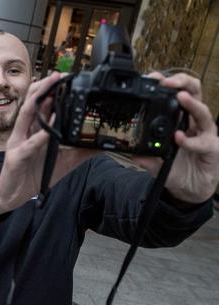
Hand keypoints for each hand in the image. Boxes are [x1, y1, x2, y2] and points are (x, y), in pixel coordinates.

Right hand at [0, 73, 98, 217]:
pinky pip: (30, 144)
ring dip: (39, 100)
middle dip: (44, 87)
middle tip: (60, 74)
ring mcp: (18, 143)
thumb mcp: (62, 161)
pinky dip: (41, 134)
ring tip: (52, 87)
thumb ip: (79, 150)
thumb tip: (102, 143)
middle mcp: (24, 132)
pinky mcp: (15, 158)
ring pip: (26, 116)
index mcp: (34, 130)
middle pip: (31, 103)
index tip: (67, 77)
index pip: (41, 104)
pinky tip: (51, 126)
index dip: (51, 89)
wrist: (12, 196)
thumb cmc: (33, 175)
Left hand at [133, 72, 218, 203]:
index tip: (153, 77)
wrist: (190, 189)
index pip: (178, 94)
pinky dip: (190, 139)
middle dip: (183, 83)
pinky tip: (179, 137)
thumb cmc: (176, 169)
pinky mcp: (213, 148)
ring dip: (192, 104)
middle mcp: (195, 123)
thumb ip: (145, 155)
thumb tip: (132, 151)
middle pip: (195, 93)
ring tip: (181, 97)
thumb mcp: (155, 161)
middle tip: (168, 82)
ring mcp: (206, 134)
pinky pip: (203, 141)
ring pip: (203, 113)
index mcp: (182, 120)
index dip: (169, 84)